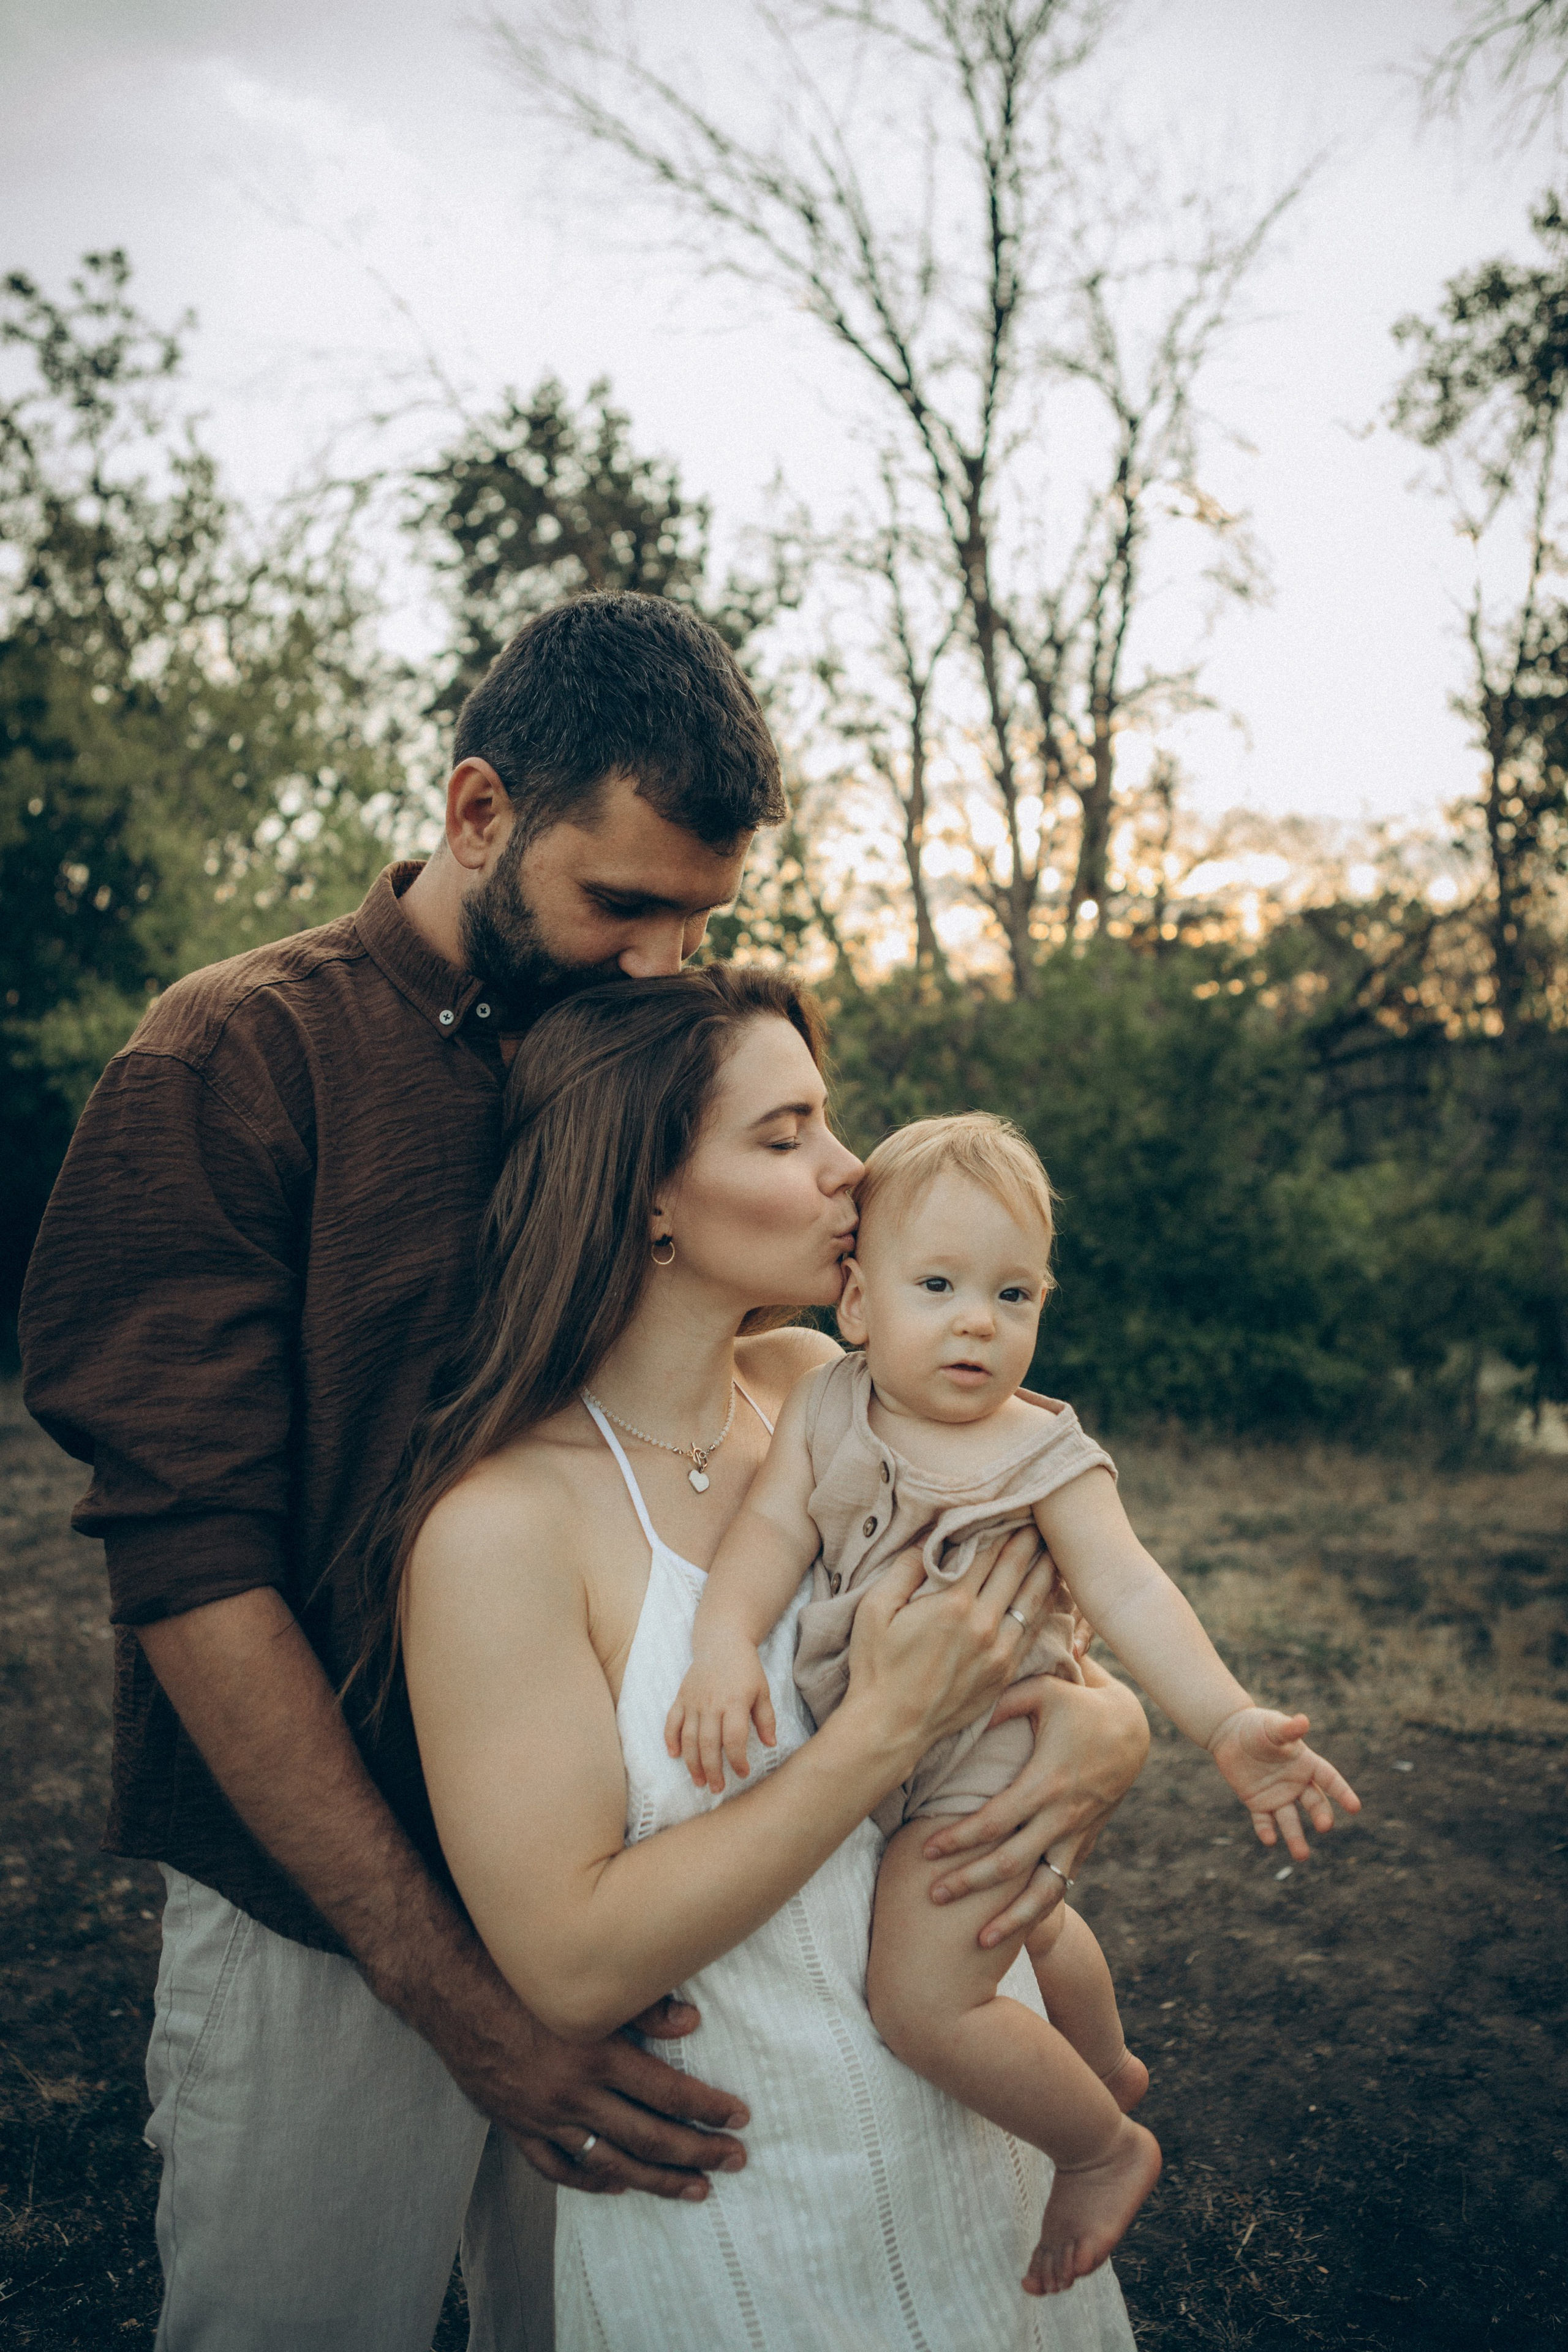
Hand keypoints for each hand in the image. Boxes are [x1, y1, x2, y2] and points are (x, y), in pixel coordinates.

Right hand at [406, 1944, 750, 2201]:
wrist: (450, 1990)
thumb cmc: (519, 1975)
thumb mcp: (584, 1981)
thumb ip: (642, 2006)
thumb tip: (692, 2024)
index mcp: (596, 2054)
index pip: (668, 2093)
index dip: (708, 2108)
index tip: (740, 2119)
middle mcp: (573, 2093)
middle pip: (648, 2136)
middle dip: (697, 2152)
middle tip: (734, 2160)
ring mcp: (543, 2116)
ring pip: (610, 2161)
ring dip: (656, 2178)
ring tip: (693, 2188)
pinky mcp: (517, 2126)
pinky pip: (558, 2167)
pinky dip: (590, 2180)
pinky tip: (617, 2183)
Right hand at [665, 1636, 777, 1794]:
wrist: (722, 1642)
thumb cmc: (746, 1669)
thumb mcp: (763, 1691)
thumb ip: (766, 1719)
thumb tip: (770, 1744)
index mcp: (735, 1703)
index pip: (734, 1739)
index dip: (738, 1760)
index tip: (742, 1773)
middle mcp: (712, 1704)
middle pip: (708, 1744)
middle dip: (712, 1770)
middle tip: (717, 1788)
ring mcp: (693, 1701)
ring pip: (688, 1738)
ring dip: (692, 1763)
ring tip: (699, 1781)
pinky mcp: (681, 1697)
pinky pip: (671, 1722)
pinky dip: (670, 1739)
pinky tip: (674, 1755)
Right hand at [845, 1525, 1061, 1763]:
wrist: (891, 1728)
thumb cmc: (876, 1667)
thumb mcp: (874, 1611)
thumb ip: (903, 1571)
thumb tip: (927, 1543)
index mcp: (952, 1604)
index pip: (987, 1553)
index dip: (1001, 1527)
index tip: (1011, 1508)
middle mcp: (984, 1625)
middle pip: (1016, 1570)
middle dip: (1028, 1541)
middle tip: (1039, 1518)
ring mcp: (999, 1652)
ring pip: (1033, 1599)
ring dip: (1045, 1570)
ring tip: (1054, 1547)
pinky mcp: (1006, 1673)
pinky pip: (1034, 1631)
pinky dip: (1046, 1607)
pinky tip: (1051, 1592)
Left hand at [921, 1661, 1150, 1947]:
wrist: (1133, 1730)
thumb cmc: (1078, 1704)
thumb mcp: (1042, 1691)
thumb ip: (1001, 1703)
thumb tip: (961, 1714)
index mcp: (1046, 1782)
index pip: (994, 1822)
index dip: (958, 1839)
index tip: (926, 1850)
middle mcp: (1062, 1817)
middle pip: (1010, 1865)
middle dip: (970, 1884)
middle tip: (933, 1896)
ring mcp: (1076, 1835)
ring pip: (1045, 1892)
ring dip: (1012, 1920)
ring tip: (980, 1942)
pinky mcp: (1084, 1843)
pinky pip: (1061, 1885)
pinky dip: (1039, 1909)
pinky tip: (1014, 1927)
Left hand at [1206, 1706, 1361, 1860]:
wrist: (1229, 1733)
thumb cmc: (1256, 1726)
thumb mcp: (1272, 1726)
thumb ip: (1287, 1729)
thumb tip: (1303, 1721)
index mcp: (1305, 1763)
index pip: (1329, 1779)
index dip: (1342, 1792)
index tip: (1355, 1808)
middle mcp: (1296, 1783)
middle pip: (1314, 1803)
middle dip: (1320, 1815)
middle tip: (1324, 1826)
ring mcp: (1278, 1795)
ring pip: (1290, 1820)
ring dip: (1296, 1837)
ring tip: (1301, 1856)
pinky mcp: (1257, 1803)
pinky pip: (1264, 1821)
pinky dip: (1266, 1830)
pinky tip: (1269, 1840)